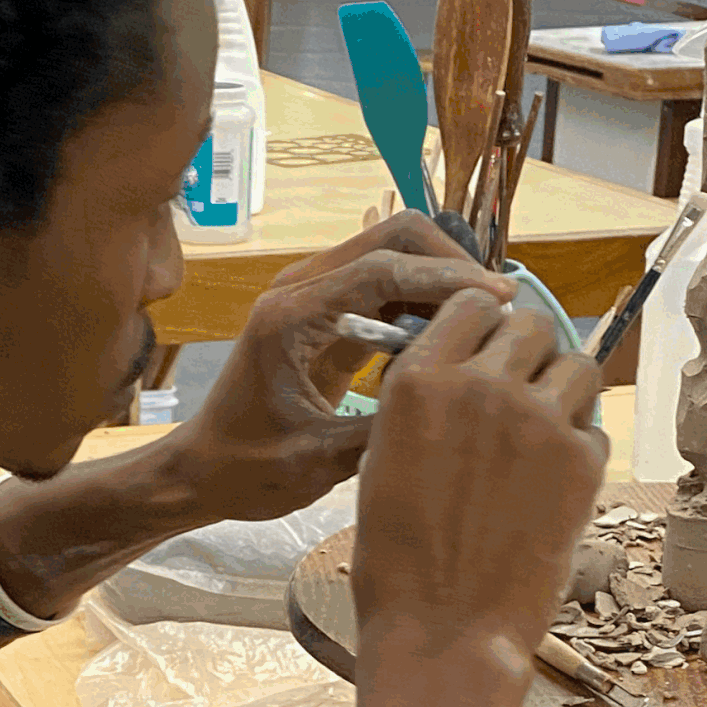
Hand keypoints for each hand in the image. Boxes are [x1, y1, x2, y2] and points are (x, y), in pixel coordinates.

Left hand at [155, 216, 501, 524]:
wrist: (205, 470)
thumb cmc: (247, 469)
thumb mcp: (316, 461)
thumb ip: (381, 430)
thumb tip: (456, 402)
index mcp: (291, 316)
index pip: (382, 268)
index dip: (448, 278)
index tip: (501, 299)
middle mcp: (301, 289)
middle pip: (393, 236)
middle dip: (452, 262)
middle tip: (498, 309)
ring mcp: (315, 296)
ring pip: (395, 253)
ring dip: (443, 279)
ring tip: (485, 324)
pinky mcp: (330, 313)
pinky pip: (389, 285)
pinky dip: (427, 300)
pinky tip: (454, 340)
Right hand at [351, 287, 606, 676]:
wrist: (444, 630)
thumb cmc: (399, 559)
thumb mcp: (382, 459)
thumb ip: (423, 401)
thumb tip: (461, 369)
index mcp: (421, 381)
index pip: (473, 303)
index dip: (484, 321)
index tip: (487, 342)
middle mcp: (483, 387)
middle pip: (531, 326)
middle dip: (527, 352)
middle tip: (518, 389)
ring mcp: (539, 422)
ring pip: (577, 367)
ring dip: (563, 391)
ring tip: (540, 434)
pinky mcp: (583, 463)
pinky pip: (594, 428)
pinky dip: (579, 447)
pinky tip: (550, 483)